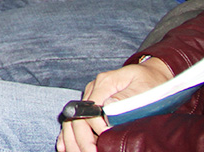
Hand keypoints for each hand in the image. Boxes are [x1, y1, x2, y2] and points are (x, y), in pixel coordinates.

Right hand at [57, 58, 173, 151]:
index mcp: (104, 83)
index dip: (97, 129)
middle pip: (78, 116)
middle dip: (82, 139)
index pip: (91, 110)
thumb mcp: (143, 87)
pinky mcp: (93, 104)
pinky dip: (69, 135)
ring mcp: (91, 96)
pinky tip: (64, 146)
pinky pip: (76, 120)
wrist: (154, 74)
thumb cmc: (152, 82)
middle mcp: (93, 89)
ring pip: (73, 120)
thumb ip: (125, 97)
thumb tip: (107, 107)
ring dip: (72, 140)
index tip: (107, 142)